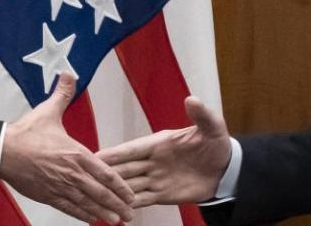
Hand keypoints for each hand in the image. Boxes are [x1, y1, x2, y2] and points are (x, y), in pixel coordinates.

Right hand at [0, 73, 133, 223]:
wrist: (3, 150)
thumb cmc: (26, 132)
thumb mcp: (49, 111)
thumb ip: (63, 94)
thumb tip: (69, 74)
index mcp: (77, 153)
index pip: (106, 173)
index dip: (121, 186)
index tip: (131, 193)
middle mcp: (72, 172)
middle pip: (100, 192)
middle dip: (117, 204)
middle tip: (130, 214)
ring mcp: (60, 186)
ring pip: (87, 203)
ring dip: (103, 213)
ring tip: (116, 221)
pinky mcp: (47, 195)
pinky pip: (69, 207)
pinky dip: (82, 214)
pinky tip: (91, 219)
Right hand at [97, 96, 231, 206]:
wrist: (226, 170)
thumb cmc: (217, 145)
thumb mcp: (212, 128)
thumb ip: (201, 116)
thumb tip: (192, 99)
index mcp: (159, 143)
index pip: (132, 149)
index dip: (114, 153)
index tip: (94, 156)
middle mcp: (153, 160)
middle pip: (125, 169)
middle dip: (106, 174)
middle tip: (84, 180)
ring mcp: (156, 178)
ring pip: (129, 186)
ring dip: (114, 192)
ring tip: (95, 199)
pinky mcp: (162, 194)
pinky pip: (142, 200)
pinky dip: (129, 206)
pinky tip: (115, 210)